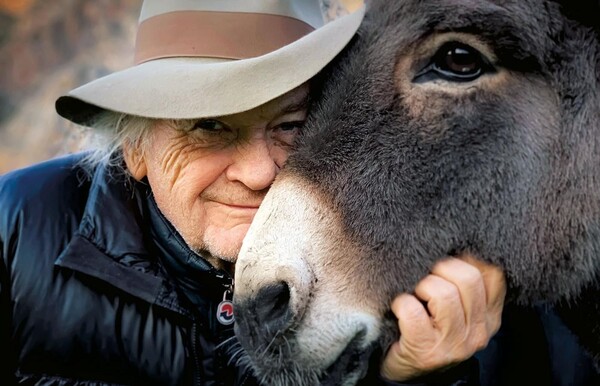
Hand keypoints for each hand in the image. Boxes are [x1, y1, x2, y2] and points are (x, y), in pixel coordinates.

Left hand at [380, 255, 505, 381]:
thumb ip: (463, 282)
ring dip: (421, 285)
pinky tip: (398, 308)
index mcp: (489, 316)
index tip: (449, 255)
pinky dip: (401, 303)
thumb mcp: (457, 309)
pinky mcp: (426, 350)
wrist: (408, 370)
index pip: (492, 273)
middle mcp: (478, 332)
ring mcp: (454, 344)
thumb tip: (456, 241)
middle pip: (468, 278)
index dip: (467, 255)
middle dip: (440, 268)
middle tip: (425, 276)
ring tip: (414, 293)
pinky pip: (413, 311)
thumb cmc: (429, 329)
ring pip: (443, 293)